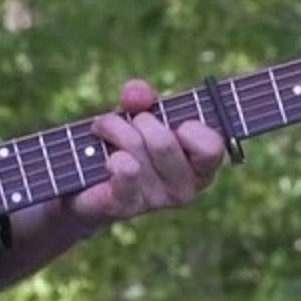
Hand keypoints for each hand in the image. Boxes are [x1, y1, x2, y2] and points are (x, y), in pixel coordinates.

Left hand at [69, 79, 232, 225]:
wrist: (88, 185)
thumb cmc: (124, 144)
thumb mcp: (135, 113)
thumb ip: (141, 96)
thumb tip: (137, 94)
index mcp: (200, 167)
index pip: (212, 147)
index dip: (190, 127)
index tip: (174, 123)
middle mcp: (184, 189)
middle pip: (164, 141)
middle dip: (138, 120)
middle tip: (127, 122)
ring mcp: (156, 200)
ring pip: (136, 146)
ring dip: (113, 127)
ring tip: (103, 131)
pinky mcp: (126, 206)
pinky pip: (125, 171)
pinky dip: (111, 154)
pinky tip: (106, 157)